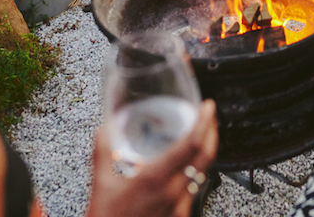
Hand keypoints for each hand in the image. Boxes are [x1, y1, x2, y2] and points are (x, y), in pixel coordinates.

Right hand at [86, 100, 218, 216]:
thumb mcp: (101, 185)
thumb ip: (102, 154)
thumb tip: (102, 131)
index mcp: (154, 179)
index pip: (190, 145)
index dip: (203, 123)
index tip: (207, 107)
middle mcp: (172, 192)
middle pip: (205, 156)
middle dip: (211, 132)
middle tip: (208, 115)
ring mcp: (178, 206)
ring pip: (201, 172)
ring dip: (204, 151)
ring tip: (200, 135)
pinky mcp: (178, 216)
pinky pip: (193, 189)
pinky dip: (194, 171)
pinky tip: (186, 166)